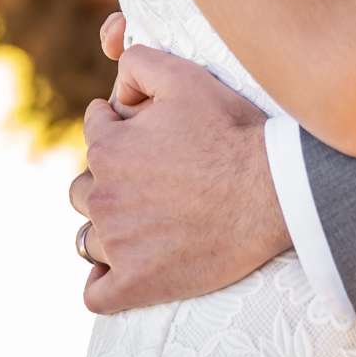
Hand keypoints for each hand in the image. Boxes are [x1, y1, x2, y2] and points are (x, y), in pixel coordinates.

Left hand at [68, 15, 289, 312]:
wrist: (271, 190)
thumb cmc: (232, 132)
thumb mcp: (186, 77)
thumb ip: (138, 62)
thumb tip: (114, 80)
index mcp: (108, 148)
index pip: (94, 131)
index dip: (120, 127)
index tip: (149, 136)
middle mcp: (103, 196)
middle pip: (84, 188)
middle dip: (108, 180)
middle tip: (151, 182)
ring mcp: (117, 245)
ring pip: (87, 239)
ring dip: (106, 230)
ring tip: (143, 225)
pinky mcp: (136, 285)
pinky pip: (97, 294)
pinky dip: (105, 284)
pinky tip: (124, 273)